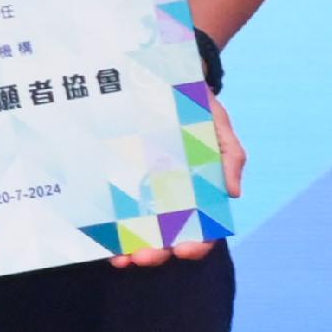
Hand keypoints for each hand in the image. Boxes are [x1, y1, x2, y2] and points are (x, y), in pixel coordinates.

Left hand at [110, 101, 245, 267]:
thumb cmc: (196, 104)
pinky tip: (99, 234)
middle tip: (143, 257)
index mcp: (196, 190)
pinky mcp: (116, 177)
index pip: (202, 227)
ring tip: (120, 256)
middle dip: (155, 251)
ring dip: (129, 246)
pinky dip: (107, 224)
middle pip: (165, 235)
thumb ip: (229, 155)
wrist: (158, 74)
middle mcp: (168, 196)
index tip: (187, 249)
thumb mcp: (217, 124)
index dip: (197, 244)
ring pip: (136, 227)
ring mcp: (140, 188)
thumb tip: (233, 192)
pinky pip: (112, 206)